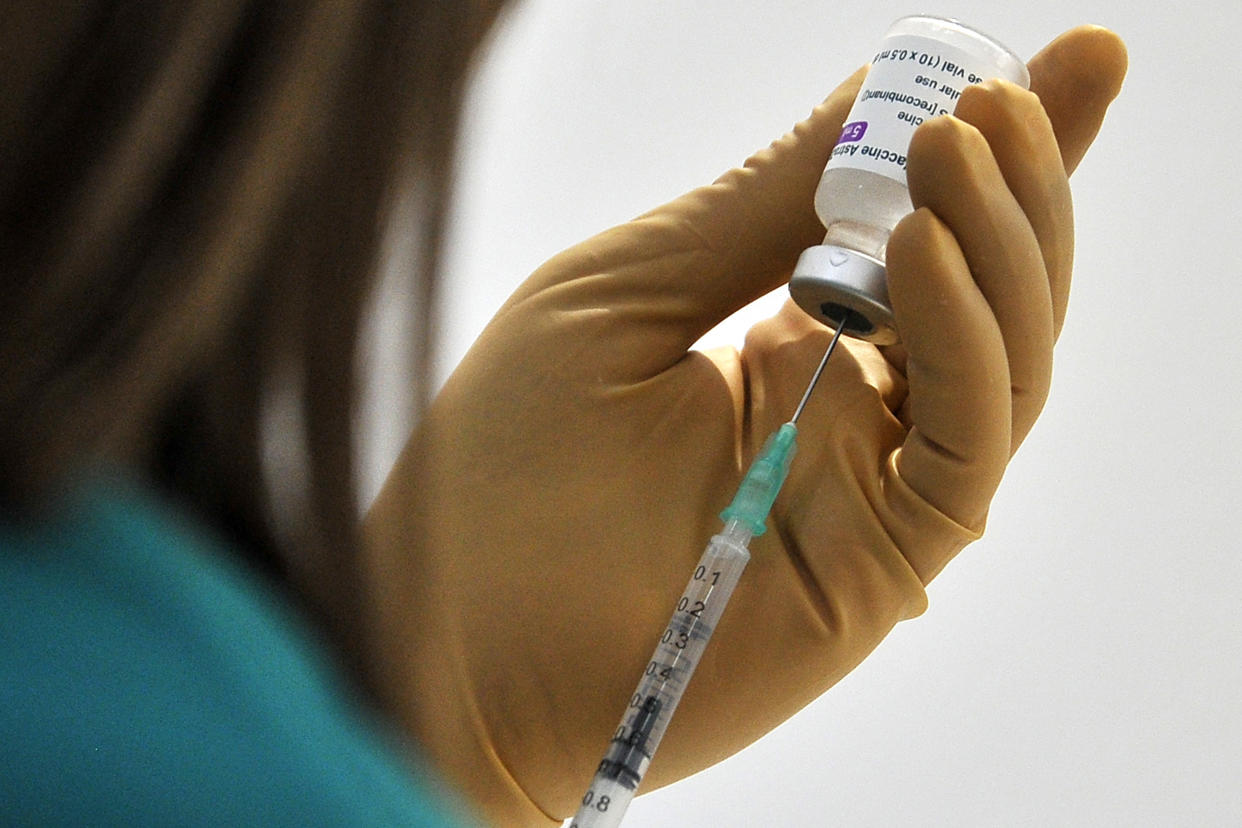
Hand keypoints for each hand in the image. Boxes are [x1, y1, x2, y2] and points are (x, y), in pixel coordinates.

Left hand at [364, 27, 1126, 824]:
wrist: (451, 644)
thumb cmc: (508, 468)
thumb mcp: (627, 295)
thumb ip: (759, 207)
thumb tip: (881, 91)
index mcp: (793, 342)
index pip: (928, 233)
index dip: (1003, 151)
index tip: (1068, 55)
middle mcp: (853, 410)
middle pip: (990, 289)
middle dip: (1019, 182)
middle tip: (1006, 90)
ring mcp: (877, 484)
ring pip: (1007, 357)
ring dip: (999, 241)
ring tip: (958, 140)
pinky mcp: (888, 559)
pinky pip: (967, 439)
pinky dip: (961, 338)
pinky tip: (911, 249)